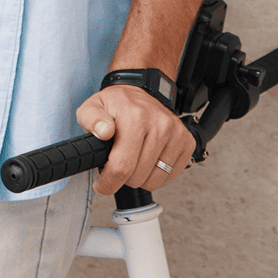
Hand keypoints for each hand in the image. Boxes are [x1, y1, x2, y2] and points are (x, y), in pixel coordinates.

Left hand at [76, 84, 194, 194]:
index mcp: (135, 117)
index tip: (102, 183)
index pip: (122, 166)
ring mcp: (176, 133)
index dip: (109, 182)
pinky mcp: (187, 142)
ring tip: (133, 161)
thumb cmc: (116, 105)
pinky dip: (157, 176)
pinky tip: (148, 161)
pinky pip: (171, 176)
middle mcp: (159, 124)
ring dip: (141, 178)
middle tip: (118, 163)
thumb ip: (91, 120)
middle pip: (138, 177)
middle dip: (123, 179)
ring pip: (156, 180)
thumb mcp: (92, 107)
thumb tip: (103, 131)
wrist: (140, 93)